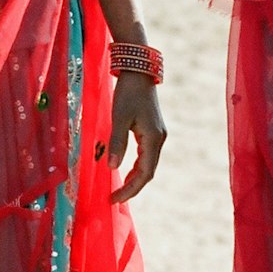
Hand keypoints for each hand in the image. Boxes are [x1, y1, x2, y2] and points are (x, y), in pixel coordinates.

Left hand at [108, 71, 166, 203]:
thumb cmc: (127, 93)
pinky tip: (126, 169)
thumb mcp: (119, 117)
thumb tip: (113, 167)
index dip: (130, 189)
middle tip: (115, 198)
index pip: (144, 173)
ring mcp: (158, 134)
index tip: (115, 199)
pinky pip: (147, 155)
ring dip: (135, 177)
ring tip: (119, 188)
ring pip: (148, 164)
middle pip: (148, 171)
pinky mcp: (153, 129)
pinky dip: (137, 166)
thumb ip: (117, 143)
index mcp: (153, 138)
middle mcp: (159, 139)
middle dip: (132, 186)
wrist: (138, 71)